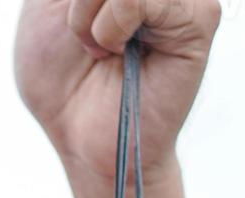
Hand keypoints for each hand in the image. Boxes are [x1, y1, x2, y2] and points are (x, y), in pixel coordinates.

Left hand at [15, 0, 221, 186]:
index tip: (79, 24)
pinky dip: (109, 25)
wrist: (80, 137)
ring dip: (86, 12)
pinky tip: (115, 51)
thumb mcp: (45, 5)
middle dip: (78, 1)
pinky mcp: (199, 16)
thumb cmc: (62, 76)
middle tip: (79, 32)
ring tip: (96, 45)